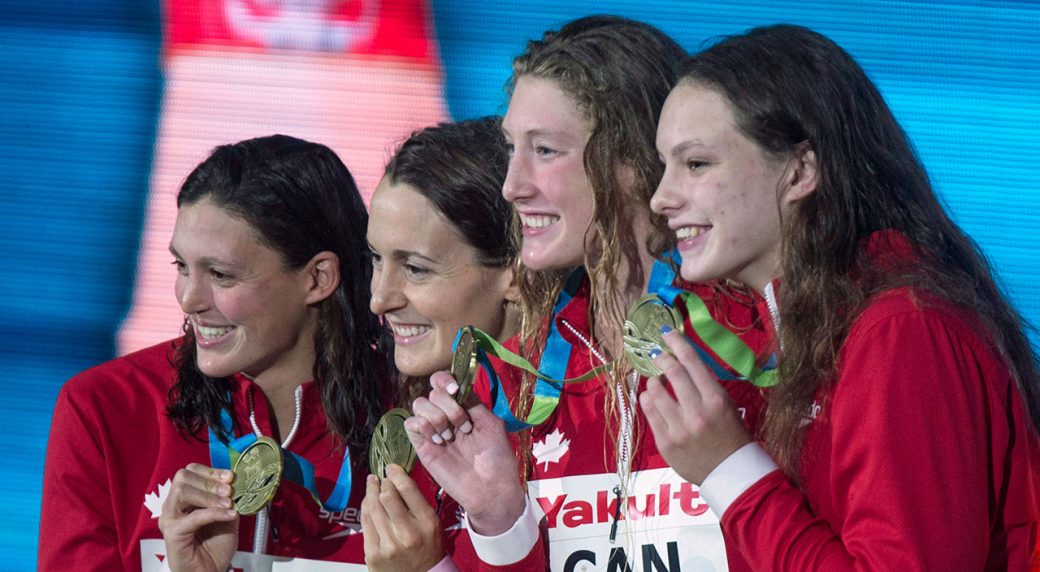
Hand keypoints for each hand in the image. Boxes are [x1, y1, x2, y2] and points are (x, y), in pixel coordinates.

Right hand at [158, 463, 238, 571]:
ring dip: (209, 495)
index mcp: (184, 498)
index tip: (230, 476)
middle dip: (210, 481)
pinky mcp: (172, 533)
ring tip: (228, 503)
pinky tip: (230, 514)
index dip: (210, 471)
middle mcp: (172, 505)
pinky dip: (214, 513)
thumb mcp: (228, 516)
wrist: (209, 571)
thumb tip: (237, 483)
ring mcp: (170, 519)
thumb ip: (229, 499)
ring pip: (182, 492)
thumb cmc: (214, 546)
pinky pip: (193, 517)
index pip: (190, 472)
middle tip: (229, 490)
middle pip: (183, 477)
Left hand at [361, 464, 444, 570]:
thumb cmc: (429, 548)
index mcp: (427, 524)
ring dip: (370, 492)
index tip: (391, 468)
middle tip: (381, 478)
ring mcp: (388, 545)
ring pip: (372, 507)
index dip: (396, 474)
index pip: (408, 490)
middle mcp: (408, 534)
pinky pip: (365, 522)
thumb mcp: (432, 523)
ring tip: (371, 483)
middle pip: (387, 496)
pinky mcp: (373, 553)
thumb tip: (397, 479)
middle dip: (382, 483)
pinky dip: (365, 508)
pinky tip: (368, 501)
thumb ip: (417, 502)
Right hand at [406, 371, 525, 535]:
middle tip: (463, 426)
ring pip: (419, 404)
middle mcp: (445, 415)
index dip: (445, 380)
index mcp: (463, 407)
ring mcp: (433, 430)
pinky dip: (423, 427)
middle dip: (448, 405)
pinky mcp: (422, 446)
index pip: (443, 382)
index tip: (456, 391)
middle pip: (432, 392)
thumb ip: (473, 403)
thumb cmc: (496, 458)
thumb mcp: (491, 424)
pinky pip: (410, 424)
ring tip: (450, 436)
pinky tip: (438, 441)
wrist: (490, 488)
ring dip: (436, 416)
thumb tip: (457, 387)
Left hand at [639, 328, 751, 484]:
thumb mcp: (726, 406)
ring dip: (653, 382)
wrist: (732, 474)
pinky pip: (648, 413)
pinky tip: (651, 399)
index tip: (666, 333)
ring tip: (657, 383)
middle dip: (663, 359)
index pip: (692, 362)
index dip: (677, 343)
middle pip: (672, 373)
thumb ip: (705, 386)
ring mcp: (679, 429)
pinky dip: (648, 401)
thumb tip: (682, 363)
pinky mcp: (665, 443)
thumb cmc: (733, 436)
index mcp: (716, 400)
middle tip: (660, 356)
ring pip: (654, 392)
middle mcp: (697, 412)